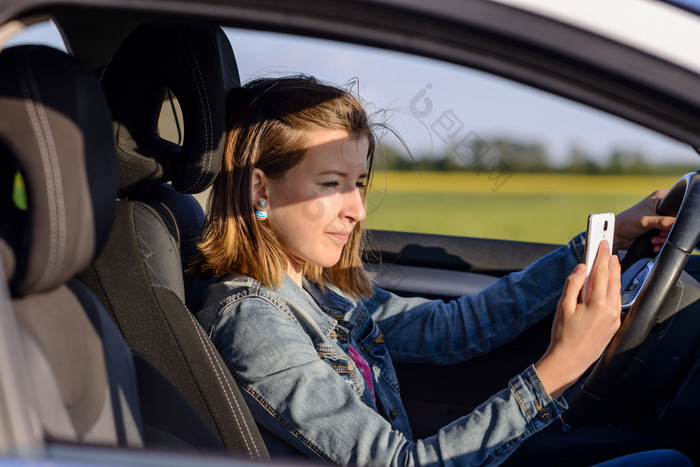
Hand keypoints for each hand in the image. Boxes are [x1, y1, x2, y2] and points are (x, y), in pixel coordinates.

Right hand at [535, 241, 621, 397]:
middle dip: (611, 262)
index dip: (602, 255)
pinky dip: (613, 289)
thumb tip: (581, 268)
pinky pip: (617, 301)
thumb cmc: (564, 336)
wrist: (569, 360)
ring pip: (617, 289)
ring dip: (614, 274)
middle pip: (613, 278)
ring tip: (610, 263)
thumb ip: (573, 284)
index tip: (602, 243)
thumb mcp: (563, 307)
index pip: (601, 272)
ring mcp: (614, 318)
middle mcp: (610, 310)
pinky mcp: (614, 325)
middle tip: (608, 248)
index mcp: (597, 303)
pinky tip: (608, 285)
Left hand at [614, 190, 674, 252]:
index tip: (670, 225)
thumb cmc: (626, 222)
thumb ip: (662, 222)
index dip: (677, 216)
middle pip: (677, 220)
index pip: (678, 204)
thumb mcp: (645, 221)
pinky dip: (661, 243)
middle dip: (668, 231)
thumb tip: (675, 223)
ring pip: (673, 231)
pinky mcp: (658, 229)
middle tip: (659, 234)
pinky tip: (653, 244)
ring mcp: (660, 219)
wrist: (617, 235)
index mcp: (660, 198)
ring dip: (664, 239)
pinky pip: (667, 238)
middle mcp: (661, 207)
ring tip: (653, 240)